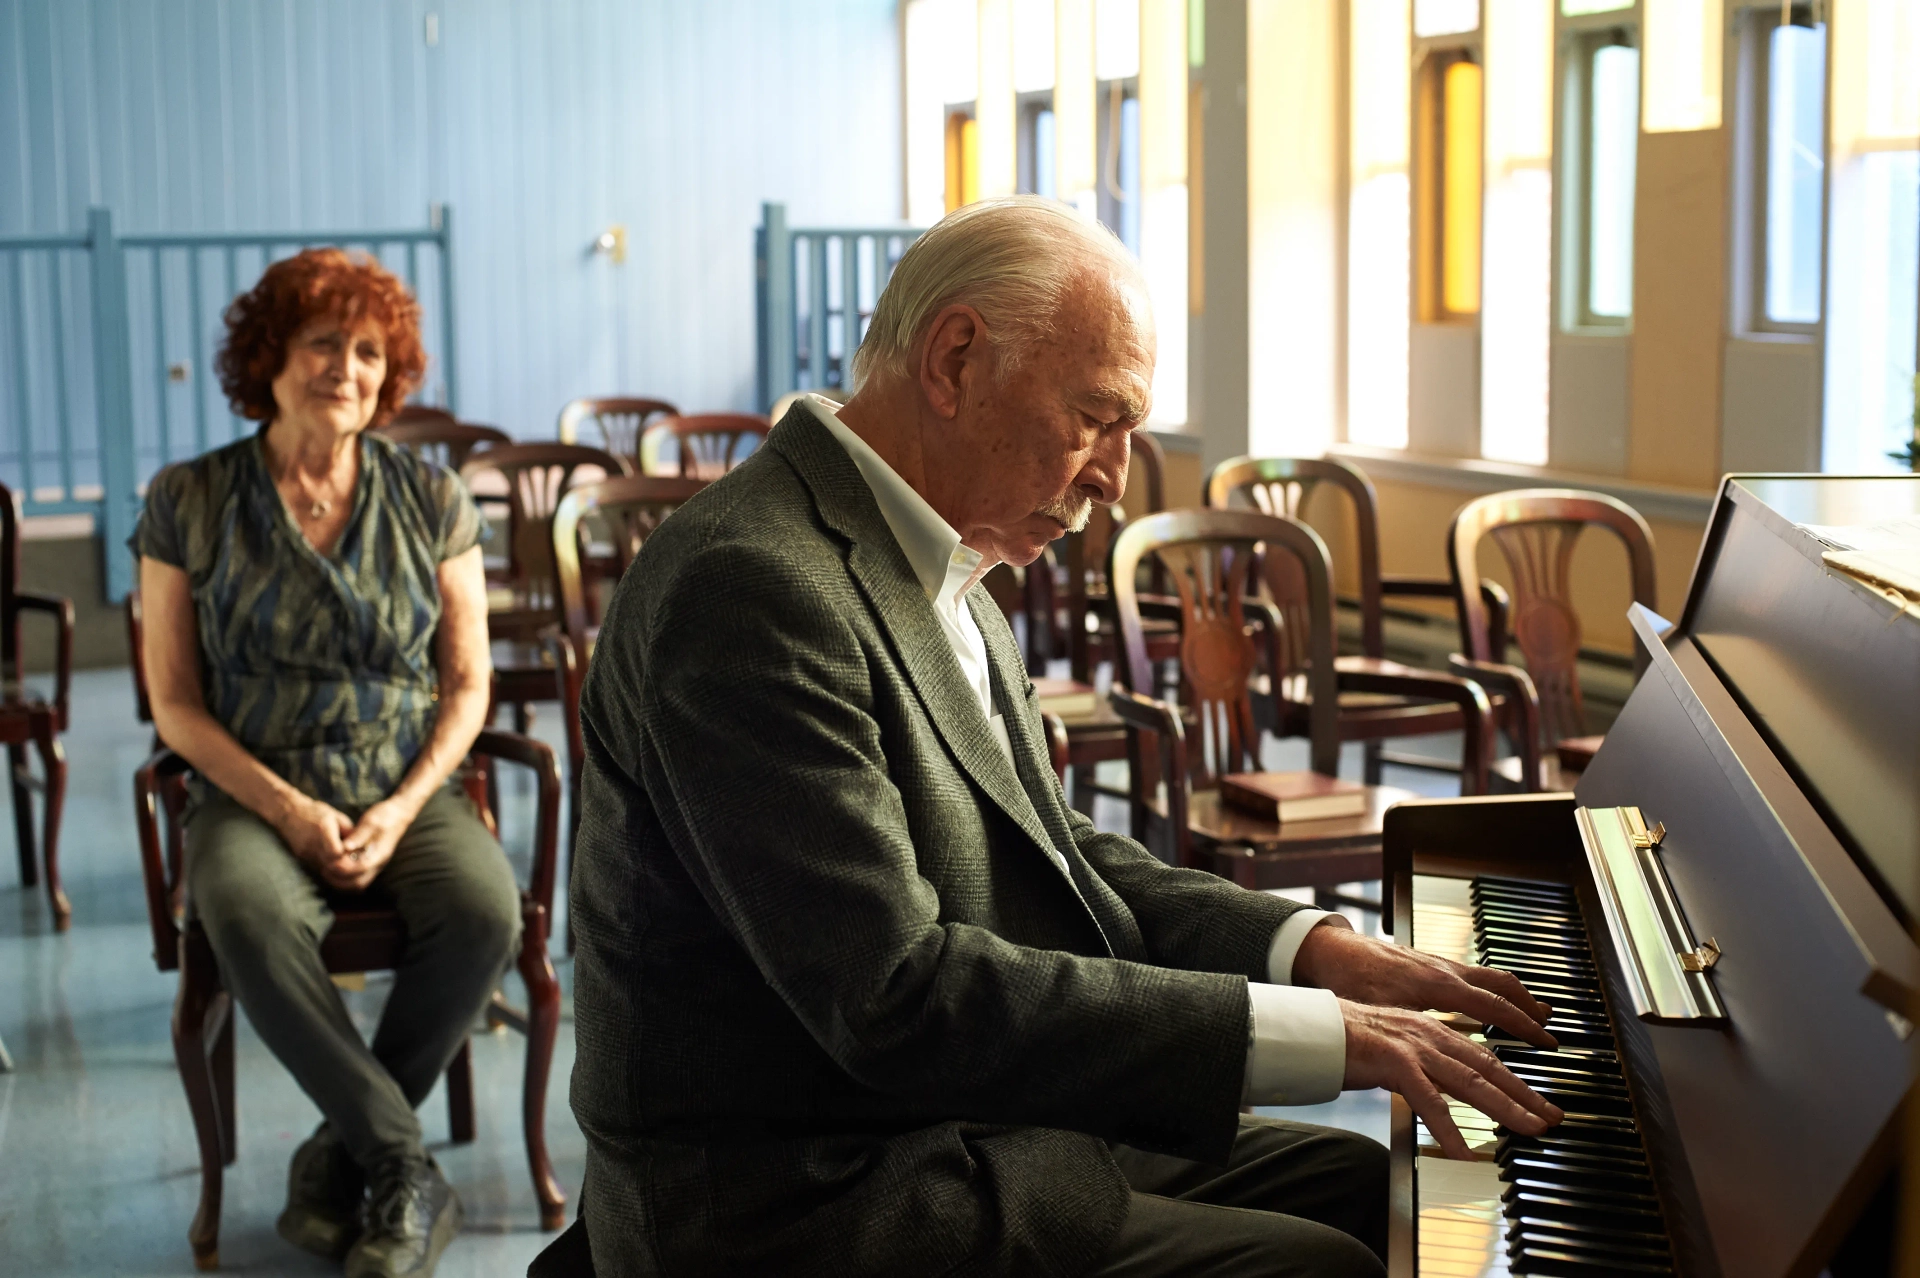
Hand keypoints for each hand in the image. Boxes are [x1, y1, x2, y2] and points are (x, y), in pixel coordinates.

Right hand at [277, 795, 354, 872]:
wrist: (289, 813)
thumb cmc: (317, 812)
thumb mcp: (337, 818)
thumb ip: (349, 833)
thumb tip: (363, 848)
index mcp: (322, 829)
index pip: (336, 852)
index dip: (349, 857)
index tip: (358, 857)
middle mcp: (312, 843)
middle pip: (331, 865)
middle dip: (346, 867)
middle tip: (358, 866)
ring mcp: (305, 852)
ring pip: (325, 870)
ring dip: (338, 871)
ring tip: (350, 866)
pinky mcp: (302, 858)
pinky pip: (318, 868)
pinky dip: (329, 869)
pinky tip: (338, 865)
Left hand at [328, 797, 417, 890]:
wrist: (399, 814)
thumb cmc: (385, 815)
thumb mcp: (372, 821)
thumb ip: (359, 835)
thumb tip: (345, 847)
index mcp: (380, 853)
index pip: (361, 868)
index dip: (344, 867)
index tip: (330, 861)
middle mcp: (378, 863)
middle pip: (358, 883)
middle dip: (339, 879)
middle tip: (325, 868)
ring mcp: (374, 865)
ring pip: (357, 883)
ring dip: (340, 880)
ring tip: (326, 869)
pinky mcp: (369, 863)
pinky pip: (356, 878)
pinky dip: (343, 877)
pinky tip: (333, 865)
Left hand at [1293, 920, 1558, 1048]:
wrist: (1328, 950)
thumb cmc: (1352, 982)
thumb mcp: (1382, 1018)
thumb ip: (1411, 1049)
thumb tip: (1430, 1080)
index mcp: (1439, 985)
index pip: (1494, 1006)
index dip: (1523, 1026)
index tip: (1547, 1043)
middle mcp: (1445, 971)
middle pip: (1501, 991)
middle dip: (1529, 1013)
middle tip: (1551, 1031)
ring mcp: (1438, 964)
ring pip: (1489, 978)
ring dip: (1516, 997)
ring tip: (1538, 1016)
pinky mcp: (1429, 964)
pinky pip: (1472, 974)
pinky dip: (1493, 988)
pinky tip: (1496, 1001)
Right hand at [1339, 999, 1563, 1158]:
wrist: (1313, 1025)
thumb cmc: (1347, 1040)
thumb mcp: (1394, 1049)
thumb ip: (1419, 1065)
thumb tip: (1435, 1088)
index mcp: (1432, 1032)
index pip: (1484, 1058)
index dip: (1514, 1080)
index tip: (1537, 1101)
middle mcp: (1430, 1036)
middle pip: (1488, 1069)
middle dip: (1524, 1095)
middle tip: (1552, 1118)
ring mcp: (1414, 1048)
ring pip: (1470, 1082)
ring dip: (1505, 1108)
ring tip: (1529, 1129)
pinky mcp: (1394, 1063)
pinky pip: (1428, 1100)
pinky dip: (1448, 1127)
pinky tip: (1462, 1150)